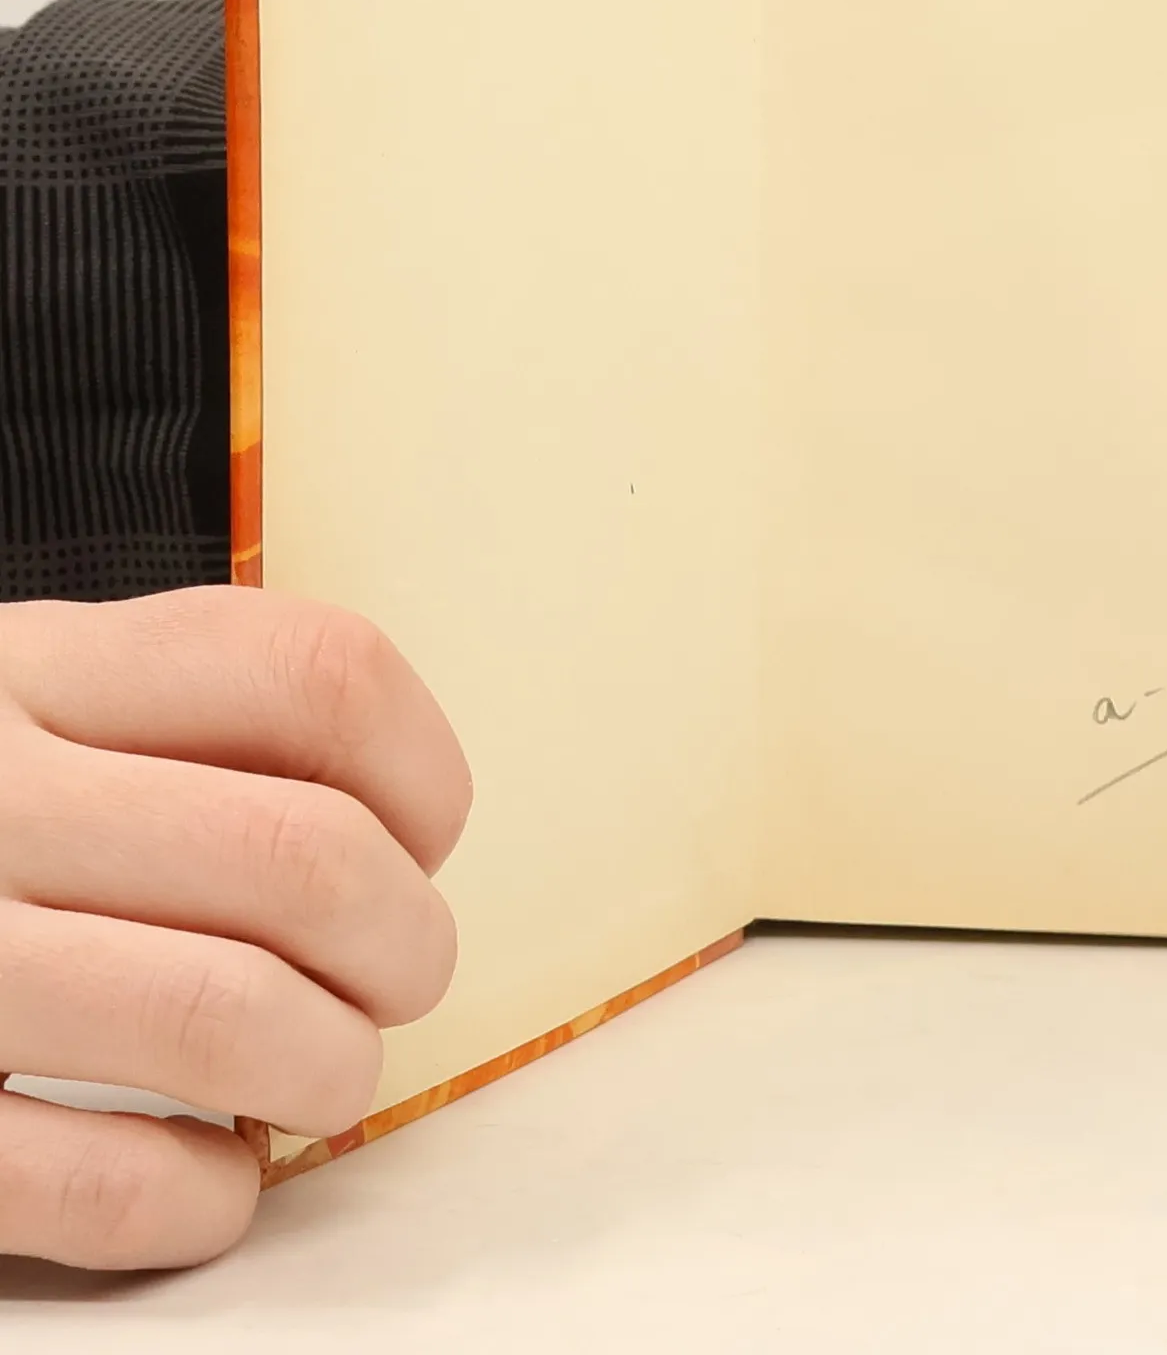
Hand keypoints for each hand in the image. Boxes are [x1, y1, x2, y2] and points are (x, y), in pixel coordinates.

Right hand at [0, 589, 469, 1269]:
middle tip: (395, 976)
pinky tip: (208, 1173)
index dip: (422, 772)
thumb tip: (409, 834)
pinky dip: (204, 1198)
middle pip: (304, 856)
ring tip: (317, 1072)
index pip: (318, 674)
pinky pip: (105, 1187)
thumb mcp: (47, 702)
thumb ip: (203, 726)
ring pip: (229, 1016)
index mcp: (39, 671)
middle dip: (407, 943)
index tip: (422, 837)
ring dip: (330, 1067)